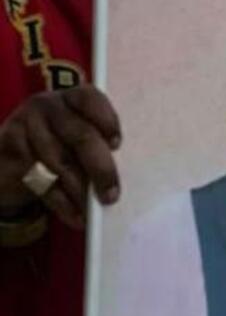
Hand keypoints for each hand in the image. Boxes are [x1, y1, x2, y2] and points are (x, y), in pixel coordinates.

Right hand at [0, 86, 120, 228]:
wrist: (8, 161)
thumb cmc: (59, 146)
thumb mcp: (77, 138)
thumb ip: (97, 146)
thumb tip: (124, 176)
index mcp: (71, 98)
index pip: (90, 99)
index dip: (106, 120)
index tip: (117, 145)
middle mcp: (47, 107)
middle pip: (82, 137)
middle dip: (101, 170)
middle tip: (111, 196)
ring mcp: (25, 127)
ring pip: (61, 164)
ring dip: (81, 193)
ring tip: (93, 213)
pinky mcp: (10, 152)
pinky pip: (42, 181)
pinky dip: (63, 204)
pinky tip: (76, 216)